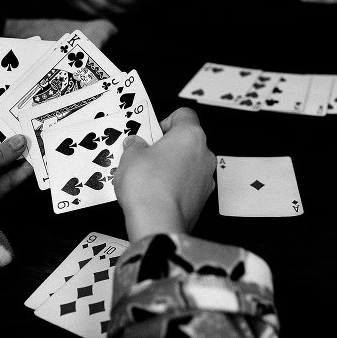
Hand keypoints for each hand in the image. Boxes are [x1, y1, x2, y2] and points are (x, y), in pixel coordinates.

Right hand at [114, 108, 215, 241]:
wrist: (157, 222)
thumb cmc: (148, 187)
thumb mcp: (130, 157)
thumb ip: (134, 146)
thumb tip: (135, 145)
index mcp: (190, 135)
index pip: (184, 114)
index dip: (165, 121)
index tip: (151, 132)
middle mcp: (204, 155)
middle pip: (187, 141)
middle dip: (167, 146)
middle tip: (146, 154)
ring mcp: (206, 178)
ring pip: (189, 164)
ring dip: (172, 166)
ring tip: (149, 177)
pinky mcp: (202, 200)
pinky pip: (189, 185)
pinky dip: (176, 186)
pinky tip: (157, 193)